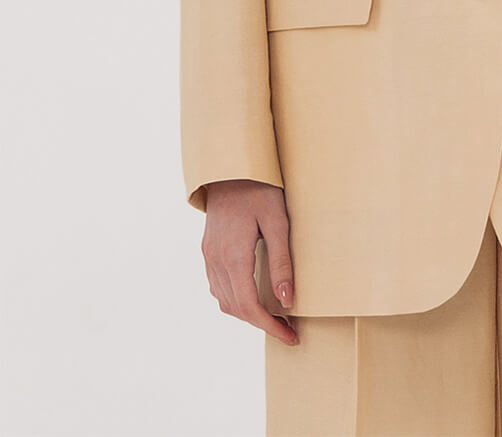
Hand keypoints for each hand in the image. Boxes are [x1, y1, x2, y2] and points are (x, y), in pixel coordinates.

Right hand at [202, 179, 298, 345]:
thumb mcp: (278, 221)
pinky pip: (218, 285)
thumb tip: (287, 301)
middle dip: (262, 324)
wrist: (230, 166)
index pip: (250, 307)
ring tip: (274, 316)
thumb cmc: (259, 188)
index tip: (291, 336)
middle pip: (236, 308)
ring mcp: (208, 255)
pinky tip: (252, 296)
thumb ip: (282, 262)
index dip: (271, 327)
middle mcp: (216, 259)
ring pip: (224, 300)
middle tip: (288, 329)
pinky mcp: (208, 249)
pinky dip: (235, 298)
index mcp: (233, 255)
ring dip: (247, 314)